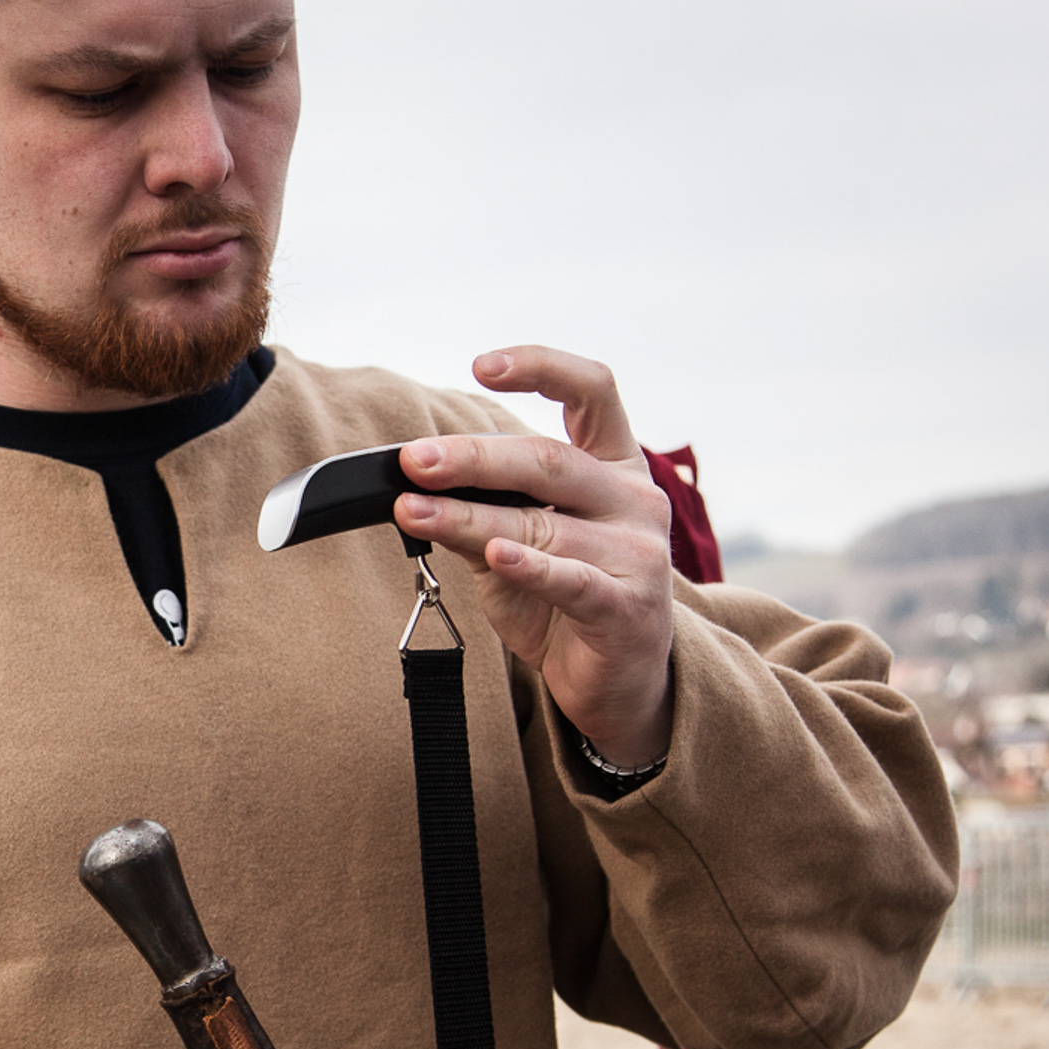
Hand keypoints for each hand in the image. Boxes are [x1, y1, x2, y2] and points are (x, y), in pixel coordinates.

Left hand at [393, 346, 675, 768]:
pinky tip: (493, 554)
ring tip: (411, 511)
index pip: (592, 391)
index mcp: (613, 466)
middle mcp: (634, 500)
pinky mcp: (626, 606)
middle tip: (413, 460)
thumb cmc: (564, 599)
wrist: (616, 681)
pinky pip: (569, 578)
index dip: (541, 367)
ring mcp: (637, 553)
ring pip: (540, 522)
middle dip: (472, 457)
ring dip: (467, 516)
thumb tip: (413, 483)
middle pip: (547, 460)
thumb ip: (482, 510)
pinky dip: (527, 565)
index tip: (480, 366)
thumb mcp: (516, 544)